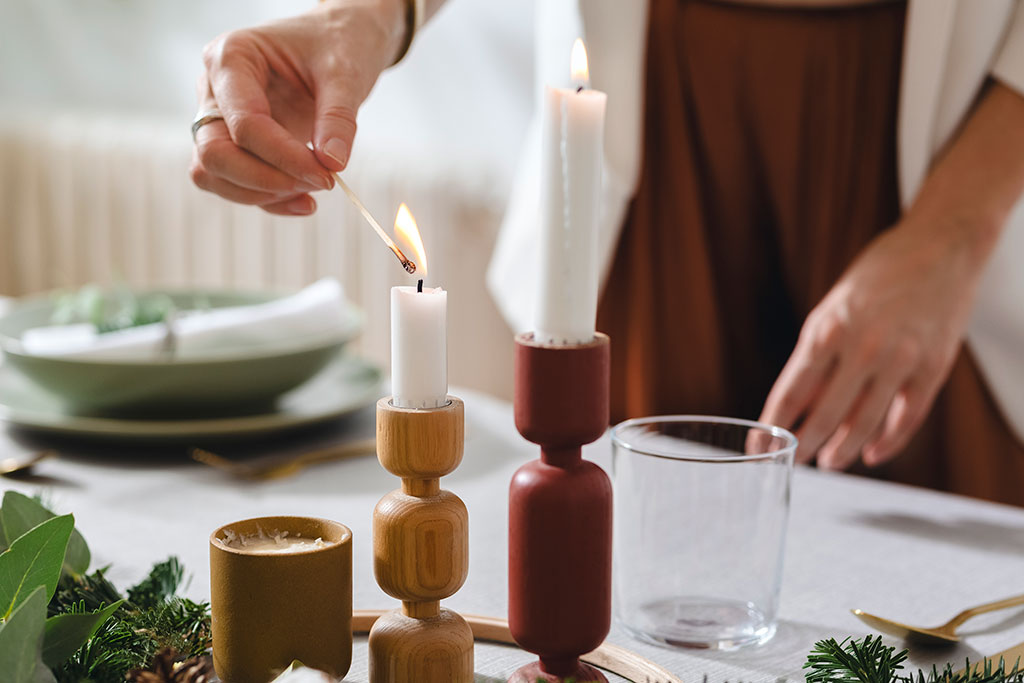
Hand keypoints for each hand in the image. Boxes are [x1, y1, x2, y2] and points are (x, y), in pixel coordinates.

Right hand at [190, 0, 403, 214]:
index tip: (328, 174)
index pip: (245, 123)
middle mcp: (214, 89)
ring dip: (262, 194)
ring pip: (212, 173)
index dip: (285, 157)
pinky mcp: (235, 143)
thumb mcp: (345, 72)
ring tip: (313, 189)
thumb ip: (338, 117)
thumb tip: (332, 164)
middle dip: (265, 179)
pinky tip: (305, 201)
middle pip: (213, 153)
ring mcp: (219, 118)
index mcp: (231, 57)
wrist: (338, 41)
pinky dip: (268, 200)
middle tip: (319, 183)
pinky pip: (234, 184)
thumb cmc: (337, 44)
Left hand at [759, 217, 986, 468]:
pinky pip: (906, 418)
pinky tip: (873, 453)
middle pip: (824, 415)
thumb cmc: (877, 277)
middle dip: (803, 446)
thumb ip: (818, 357)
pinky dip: (888, 442)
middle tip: (791, 464)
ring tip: (829, 463)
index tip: (758, 447)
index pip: (791, 391)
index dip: (773, 425)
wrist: (940, 246)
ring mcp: (901, 359)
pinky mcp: (934, 367)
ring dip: (843, 451)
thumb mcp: (833, 310)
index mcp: (827, 330)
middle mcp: (863, 347)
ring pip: (865, 423)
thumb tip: (800, 407)